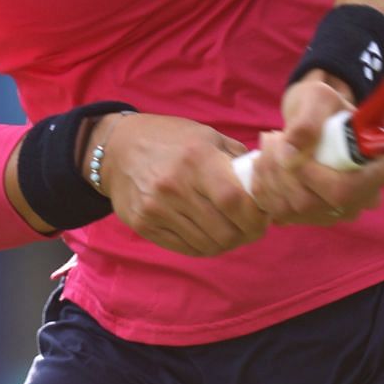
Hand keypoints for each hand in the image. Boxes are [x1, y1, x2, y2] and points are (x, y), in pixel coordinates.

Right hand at [93, 113, 268, 256]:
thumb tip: (266, 183)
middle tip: (252, 227)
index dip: (256, 217)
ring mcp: (156, 208)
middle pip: (224, 230)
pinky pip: (185, 248)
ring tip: (232, 230)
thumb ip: (236, 159)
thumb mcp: (206, 136)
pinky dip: (204, 246)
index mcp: (196, 158)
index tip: (264, 217)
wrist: (117, 148)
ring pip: (207, 245)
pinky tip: (209, 233)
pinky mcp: (144, 225)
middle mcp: (174, 185)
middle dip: (247, 234)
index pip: (234, 201)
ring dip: (227, 242)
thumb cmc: (170, 139)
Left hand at [244, 74, 383, 225]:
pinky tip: (264, 164)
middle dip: (283, 171)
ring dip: (270, 175)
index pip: (349, 189)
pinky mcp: (310, 218)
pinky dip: (263, 187)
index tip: (292, 148)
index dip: (315, 175)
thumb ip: (308, 122)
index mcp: (376, 169)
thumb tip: (290, 153)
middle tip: (273, 137)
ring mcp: (335, 213)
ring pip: (294, 209)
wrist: (312, 120)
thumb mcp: (318, 99)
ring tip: (268, 144)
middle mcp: (360, 199)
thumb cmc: (323, 107)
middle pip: (315, 202)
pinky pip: (280, 213)